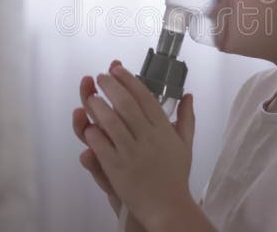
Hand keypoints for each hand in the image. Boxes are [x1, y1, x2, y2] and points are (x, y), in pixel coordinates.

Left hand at [82, 61, 195, 230]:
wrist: (167, 207)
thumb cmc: (175, 175)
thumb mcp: (185, 145)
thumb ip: (186, 119)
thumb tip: (188, 95)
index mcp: (164, 129)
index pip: (145, 97)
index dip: (129, 81)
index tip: (117, 69)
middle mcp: (149, 138)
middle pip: (126, 105)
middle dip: (111, 87)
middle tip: (100, 77)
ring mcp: (132, 153)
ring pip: (111, 122)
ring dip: (98, 106)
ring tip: (90, 96)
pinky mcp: (118, 168)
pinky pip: (102, 145)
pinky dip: (93, 133)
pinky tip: (88, 125)